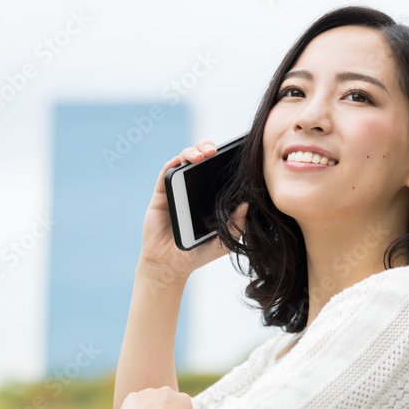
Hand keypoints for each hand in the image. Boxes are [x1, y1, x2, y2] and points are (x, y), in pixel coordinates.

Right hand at [139, 139, 248, 280]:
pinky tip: (181, 161)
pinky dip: (173, 163)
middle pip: (202, 157)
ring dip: (193, 151)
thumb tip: (246, 203)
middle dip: (209, 147)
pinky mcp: (161, 194)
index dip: (229, 155)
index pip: (220, 168)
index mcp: (210, 194)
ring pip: (184, 160)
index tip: (241, 144)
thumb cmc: (197, 252)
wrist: (170, 264)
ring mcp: (177, 188)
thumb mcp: (225, 240)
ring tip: (202, 154)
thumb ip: (237, 224)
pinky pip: (166, 173)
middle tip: (216, 151)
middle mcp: (194, 187)